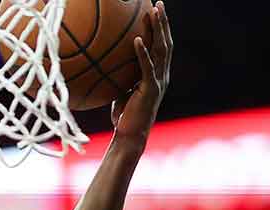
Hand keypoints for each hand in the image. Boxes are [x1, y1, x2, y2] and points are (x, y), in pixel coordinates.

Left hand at [111, 0, 172, 142]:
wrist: (130, 136)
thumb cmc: (124, 115)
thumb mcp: (121, 89)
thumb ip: (119, 74)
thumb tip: (103, 60)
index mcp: (157, 73)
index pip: (161, 45)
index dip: (159, 27)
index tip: (154, 9)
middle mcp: (162, 74)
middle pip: (165, 41)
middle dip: (163, 21)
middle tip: (158, 3)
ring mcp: (158, 81)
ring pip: (161, 50)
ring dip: (157, 30)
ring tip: (153, 12)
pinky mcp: (151, 90)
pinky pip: (147, 68)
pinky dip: (142, 53)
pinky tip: (137, 39)